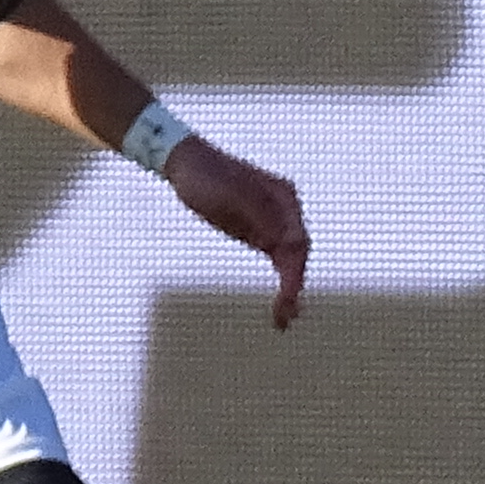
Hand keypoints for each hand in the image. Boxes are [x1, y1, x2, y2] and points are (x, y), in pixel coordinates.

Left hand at [165, 136, 311, 328]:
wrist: (186, 164)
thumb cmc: (207, 178)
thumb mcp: (230, 197)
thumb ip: (260, 217)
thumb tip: (288, 243)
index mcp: (284, 199)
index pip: (297, 244)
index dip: (294, 275)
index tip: (287, 300)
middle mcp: (285, 210)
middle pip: (298, 255)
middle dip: (293, 287)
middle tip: (284, 319)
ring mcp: (273, 220)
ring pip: (290, 260)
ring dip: (290, 288)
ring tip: (283, 319)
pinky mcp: (258, 230)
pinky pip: (277, 258)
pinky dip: (280, 278)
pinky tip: (279, 301)